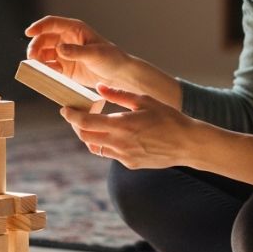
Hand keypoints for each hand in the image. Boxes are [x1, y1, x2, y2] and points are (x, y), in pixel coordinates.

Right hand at [24, 16, 132, 88]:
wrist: (118, 74)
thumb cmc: (110, 58)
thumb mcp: (95, 53)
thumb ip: (76, 51)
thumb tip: (59, 49)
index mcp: (74, 29)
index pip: (52, 23)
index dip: (38, 26)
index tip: (29, 33)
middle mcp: (66, 39)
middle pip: (43, 39)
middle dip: (35, 47)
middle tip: (32, 58)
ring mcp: (64, 54)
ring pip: (44, 54)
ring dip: (38, 60)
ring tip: (38, 68)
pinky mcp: (64, 68)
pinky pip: (50, 67)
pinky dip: (45, 71)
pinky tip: (47, 75)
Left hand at [60, 83, 195, 168]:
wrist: (187, 144)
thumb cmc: (168, 118)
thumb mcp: (144, 100)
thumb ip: (118, 94)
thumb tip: (99, 87)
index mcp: (122, 125)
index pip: (86, 122)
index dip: (71, 116)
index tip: (65, 109)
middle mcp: (119, 143)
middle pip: (85, 136)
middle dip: (77, 126)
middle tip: (77, 115)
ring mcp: (124, 156)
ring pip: (95, 147)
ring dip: (90, 136)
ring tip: (93, 124)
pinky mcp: (130, 164)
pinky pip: (110, 154)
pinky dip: (106, 143)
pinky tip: (114, 134)